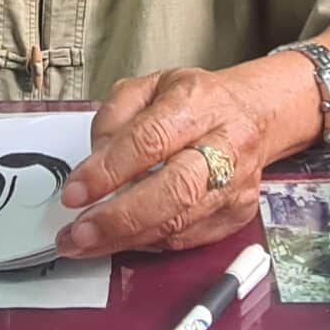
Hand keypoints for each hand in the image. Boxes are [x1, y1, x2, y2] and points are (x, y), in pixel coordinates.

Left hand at [52, 63, 310, 257]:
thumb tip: (94, 162)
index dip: (109, 170)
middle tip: (78, 232)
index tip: (74, 192)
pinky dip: (149, 243)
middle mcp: (224, 146)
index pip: (150, 141)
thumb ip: (115, 116)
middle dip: (120, 218)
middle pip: (174, 191)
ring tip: (84, 243)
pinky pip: (187, 239)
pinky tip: (120, 241)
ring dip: (125, 239)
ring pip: (179, 222)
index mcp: (198, 104)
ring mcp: (235, 185)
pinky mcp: (237, 214)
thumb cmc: (197, 102)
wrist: (255, 115)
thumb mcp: (150, 86)